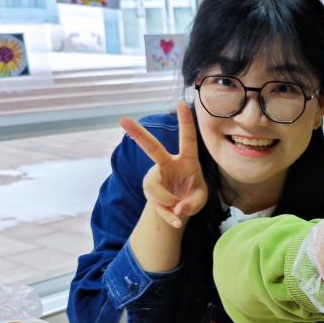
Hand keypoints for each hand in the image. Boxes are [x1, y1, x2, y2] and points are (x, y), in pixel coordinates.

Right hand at [121, 101, 208, 228]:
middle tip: (122, 120)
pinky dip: (168, 215)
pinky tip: (177, 221)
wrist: (178, 210)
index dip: (185, 121)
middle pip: (152, 148)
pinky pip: (157, 204)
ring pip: (154, 188)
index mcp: (186, 160)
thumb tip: (177, 208)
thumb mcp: (201, 200)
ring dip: (168, 202)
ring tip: (179, 210)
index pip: (186, 139)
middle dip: (138, 134)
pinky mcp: (149, 192)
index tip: (181, 102)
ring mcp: (155, 177)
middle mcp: (167, 164)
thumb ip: (193, 203)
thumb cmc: (192, 196)